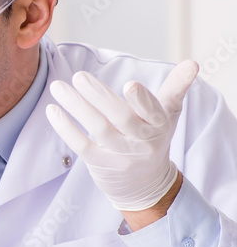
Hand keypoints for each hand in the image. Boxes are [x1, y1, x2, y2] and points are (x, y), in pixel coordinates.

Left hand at [46, 60, 198, 211]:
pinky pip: (82, 146)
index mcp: (160, 125)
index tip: (130, 84)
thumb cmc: (153, 137)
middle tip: (79, 76)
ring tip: (58, 87)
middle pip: (121, 118)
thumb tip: (193, 62)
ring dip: (77, 107)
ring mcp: (121, 155)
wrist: (145, 183)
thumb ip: (176, 87)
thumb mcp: (168, 114)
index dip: (143, 100)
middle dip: (100, 97)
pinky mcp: (101, 164)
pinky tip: (53, 110)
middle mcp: (142, 142)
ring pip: (98, 129)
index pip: (154, 112)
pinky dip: (66, 128)